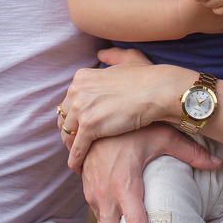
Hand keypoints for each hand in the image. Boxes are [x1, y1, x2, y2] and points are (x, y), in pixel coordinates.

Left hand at [59, 62, 187, 168]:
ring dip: (72, 148)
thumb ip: (113, 56)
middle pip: (65, 119)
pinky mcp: (89, 126)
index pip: (69, 102)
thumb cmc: (148, 77)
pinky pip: (76, 149)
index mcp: (82, 77)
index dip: (75, 116)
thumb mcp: (128, 60)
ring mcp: (81, 108)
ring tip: (80, 158)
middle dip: (71, 132)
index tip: (82, 126)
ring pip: (67, 135)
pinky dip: (75, 160)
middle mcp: (77, 91)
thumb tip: (101, 54)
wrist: (157, 91)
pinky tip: (79, 168)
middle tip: (80, 144)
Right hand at [81, 126, 220, 222]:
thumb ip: (190, 152)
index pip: (135, 221)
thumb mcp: (162, 135)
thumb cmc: (132, 127)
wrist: (95, 118)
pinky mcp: (89, 193)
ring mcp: (94, 195)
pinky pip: (100, 219)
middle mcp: (106, 194)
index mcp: (125, 184)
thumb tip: (218, 164)